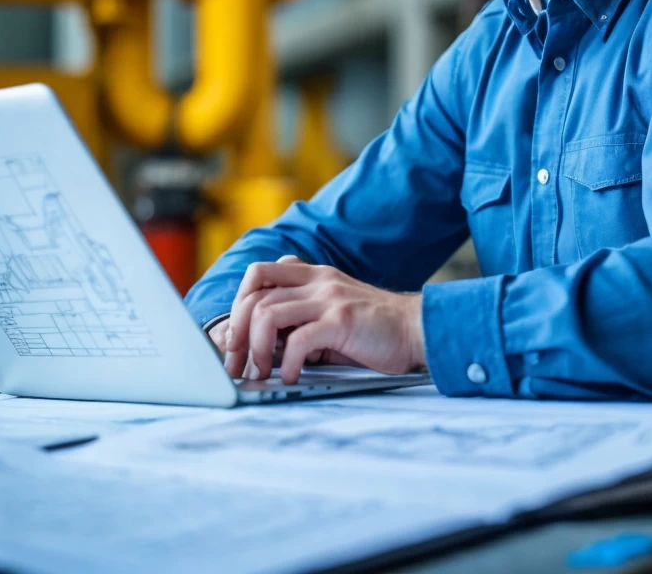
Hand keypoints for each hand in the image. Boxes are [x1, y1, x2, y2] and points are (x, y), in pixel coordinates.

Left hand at [221, 259, 425, 383]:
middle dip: (237, 332)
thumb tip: (260, 346)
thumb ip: (301, 319)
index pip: (258, 274)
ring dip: (257, 349)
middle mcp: (318, 281)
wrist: (417, 330)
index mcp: (313, 276)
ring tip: (262, 373)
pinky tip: (293, 377)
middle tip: (238, 364)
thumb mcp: (332, 314)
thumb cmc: (373, 331)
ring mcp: (330, 298)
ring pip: (268, 313)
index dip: (238, 305)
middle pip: (255, 293)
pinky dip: (288, 364)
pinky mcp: (343, 320)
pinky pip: (299, 339)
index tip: (234, 340)